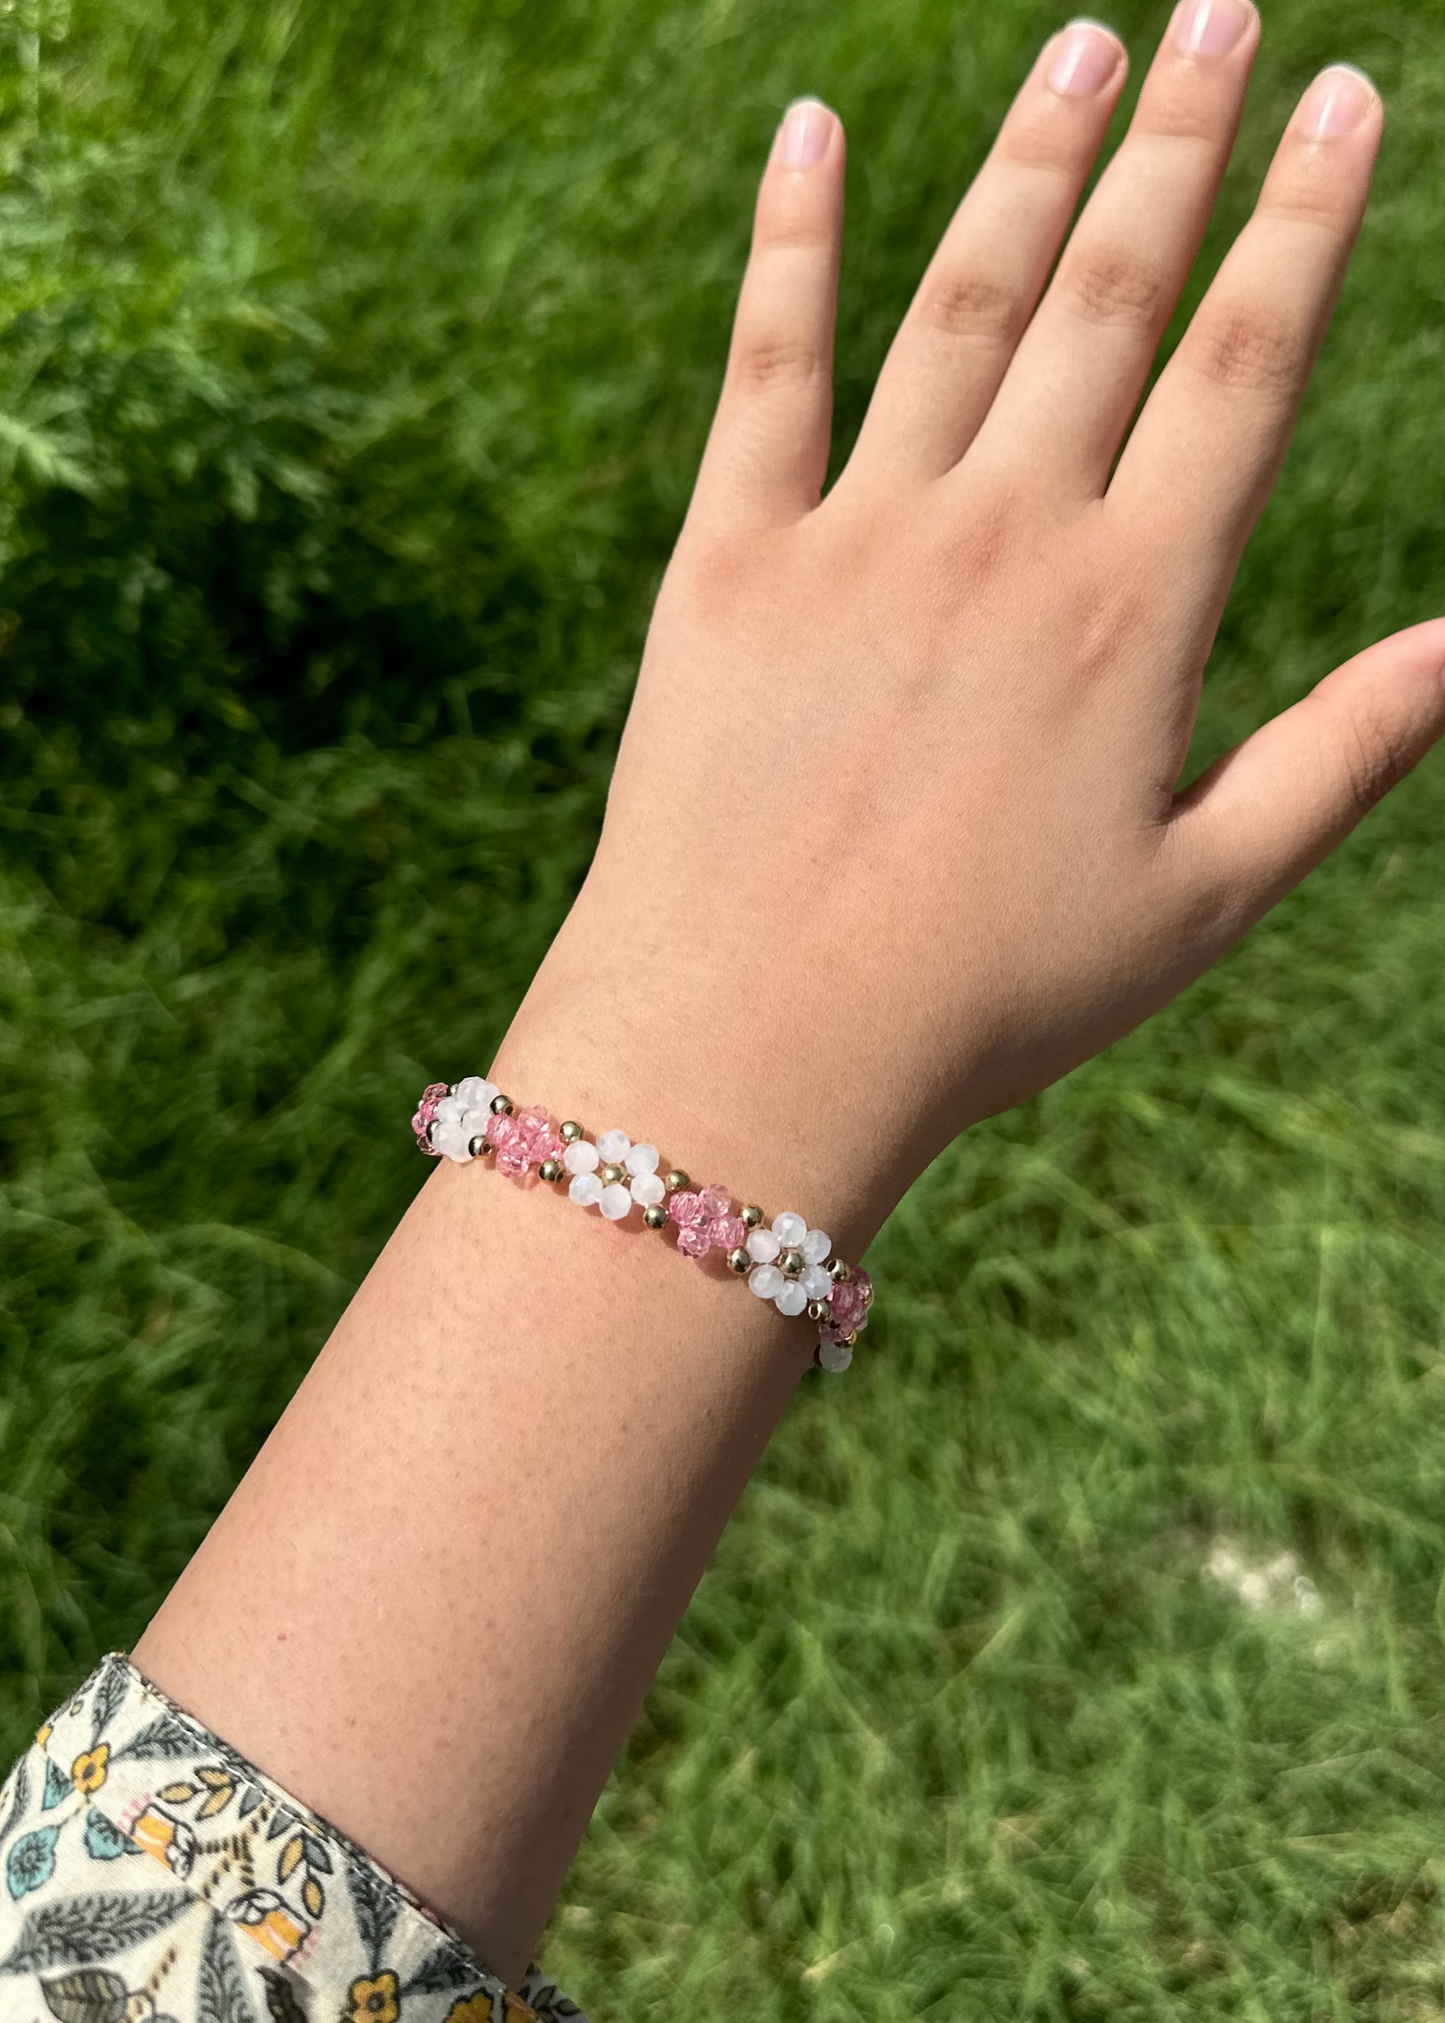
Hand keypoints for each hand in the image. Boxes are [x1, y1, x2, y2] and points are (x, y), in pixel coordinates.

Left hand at [500, 3, 1444, 1245]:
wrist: (757, 1042)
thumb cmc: (991, 995)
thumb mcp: (1202, 896)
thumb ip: (1345, 755)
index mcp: (1137, 609)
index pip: (1246, 364)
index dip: (1306, 219)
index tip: (1347, 96)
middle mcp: (1004, 537)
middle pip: (1113, 295)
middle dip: (1181, 142)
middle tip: (1222, 11)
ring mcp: (859, 536)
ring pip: (960, 303)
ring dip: (1030, 164)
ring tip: (1087, 50)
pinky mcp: (728, 563)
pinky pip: (765, 370)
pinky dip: (790, 245)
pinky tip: (809, 132)